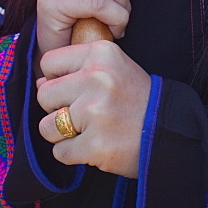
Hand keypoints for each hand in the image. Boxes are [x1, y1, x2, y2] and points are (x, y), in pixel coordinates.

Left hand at [37, 39, 150, 176]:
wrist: (168, 130)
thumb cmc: (137, 99)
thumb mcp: (113, 68)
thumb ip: (77, 70)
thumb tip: (39, 83)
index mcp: (100, 53)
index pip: (48, 61)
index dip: (55, 78)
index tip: (73, 89)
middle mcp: (96, 78)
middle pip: (44, 95)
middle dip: (57, 108)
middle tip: (83, 113)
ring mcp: (95, 111)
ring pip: (47, 126)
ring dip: (62, 134)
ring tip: (88, 130)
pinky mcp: (94, 144)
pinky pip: (60, 152)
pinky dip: (73, 153)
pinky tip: (94, 146)